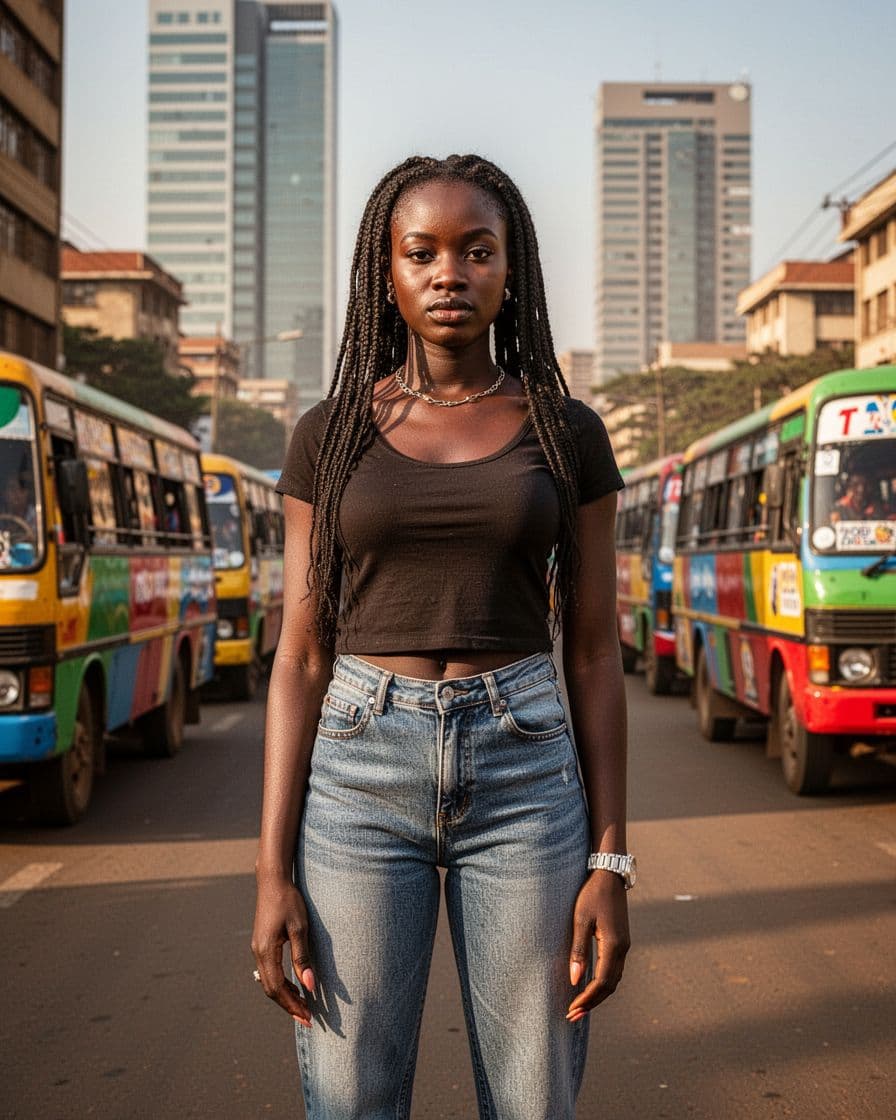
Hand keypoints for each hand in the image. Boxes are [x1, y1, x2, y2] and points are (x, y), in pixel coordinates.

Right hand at [251, 877, 315, 1026]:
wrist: (273, 880)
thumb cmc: (289, 901)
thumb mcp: (299, 928)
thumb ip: (303, 957)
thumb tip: (310, 986)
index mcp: (266, 951)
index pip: (278, 988)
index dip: (292, 1005)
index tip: (307, 1017)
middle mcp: (257, 953)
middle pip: (271, 989)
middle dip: (288, 1005)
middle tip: (307, 1019)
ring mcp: (257, 948)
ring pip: (268, 981)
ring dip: (284, 996)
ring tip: (302, 1006)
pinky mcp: (261, 944)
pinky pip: (269, 971)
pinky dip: (281, 983)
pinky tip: (294, 986)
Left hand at [566, 871, 630, 1021]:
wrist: (609, 874)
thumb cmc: (591, 894)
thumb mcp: (580, 920)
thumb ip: (579, 951)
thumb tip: (575, 981)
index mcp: (614, 946)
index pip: (601, 983)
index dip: (587, 999)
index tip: (572, 1010)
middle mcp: (623, 950)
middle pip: (610, 987)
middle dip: (592, 1003)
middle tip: (572, 1016)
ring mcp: (625, 946)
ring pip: (614, 980)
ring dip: (598, 995)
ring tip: (579, 1006)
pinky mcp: (622, 941)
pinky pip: (614, 970)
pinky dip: (602, 983)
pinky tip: (589, 986)